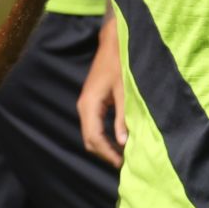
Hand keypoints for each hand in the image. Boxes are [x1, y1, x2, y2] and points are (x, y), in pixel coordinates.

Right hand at [77, 21, 128, 168]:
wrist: (113, 43)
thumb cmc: (120, 63)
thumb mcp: (124, 92)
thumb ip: (123, 117)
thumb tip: (123, 142)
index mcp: (89, 105)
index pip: (94, 138)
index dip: (107, 154)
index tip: (123, 164)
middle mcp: (83, 107)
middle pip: (89, 140)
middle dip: (105, 153)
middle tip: (124, 164)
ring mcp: (86, 105)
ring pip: (91, 134)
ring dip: (105, 146)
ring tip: (123, 156)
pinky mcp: (92, 103)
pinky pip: (95, 126)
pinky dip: (105, 137)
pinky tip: (119, 141)